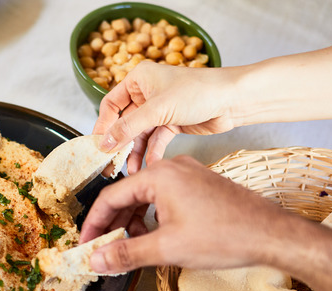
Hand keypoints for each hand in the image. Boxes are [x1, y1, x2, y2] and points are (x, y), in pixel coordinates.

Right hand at [79, 156, 296, 272]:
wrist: (273, 234)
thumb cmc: (225, 235)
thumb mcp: (167, 249)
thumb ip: (125, 254)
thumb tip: (96, 260)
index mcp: (158, 176)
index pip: (110, 197)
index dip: (94, 224)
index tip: (86, 244)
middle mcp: (172, 168)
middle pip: (128, 195)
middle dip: (114, 224)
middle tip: (104, 250)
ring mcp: (189, 175)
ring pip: (147, 197)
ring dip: (134, 222)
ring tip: (131, 248)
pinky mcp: (202, 185)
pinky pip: (166, 198)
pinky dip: (154, 217)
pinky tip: (157, 237)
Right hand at [93, 62, 235, 174]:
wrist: (234, 99)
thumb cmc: (198, 91)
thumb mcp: (157, 109)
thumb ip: (128, 128)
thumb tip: (104, 142)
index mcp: (139, 79)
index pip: (111, 104)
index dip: (103, 125)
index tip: (97, 146)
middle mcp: (147, 93)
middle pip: (124, 122)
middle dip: (119, 144)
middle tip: (111, 164)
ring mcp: (160, 109)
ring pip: (140, 135)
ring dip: (135, 152)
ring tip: (130, 170)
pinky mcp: (172, 123)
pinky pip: (156, 140)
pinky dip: (152, 152)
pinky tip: (150, 165)